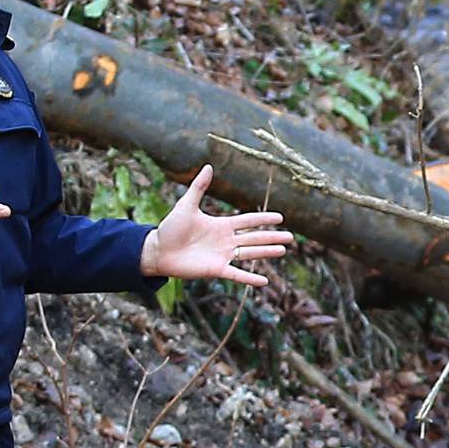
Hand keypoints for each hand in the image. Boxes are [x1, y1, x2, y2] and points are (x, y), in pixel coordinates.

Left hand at [140, 166, 291, 287]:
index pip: (248, 221)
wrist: (157, 250)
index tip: (280, 217)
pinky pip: (237, 274)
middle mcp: (226, 241)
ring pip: (250, 254)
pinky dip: (250, 278)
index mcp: (221, 225)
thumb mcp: (186, 205)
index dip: (263, 219)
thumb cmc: (170, 228)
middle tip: (291, 237)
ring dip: (267, 253)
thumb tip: (208, 166)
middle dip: (272, 237)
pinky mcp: (216, 270)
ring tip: (283, 250)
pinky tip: (265, 281)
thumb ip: (199, 187)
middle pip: (254, 238)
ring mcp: (222, 256)